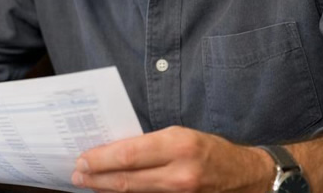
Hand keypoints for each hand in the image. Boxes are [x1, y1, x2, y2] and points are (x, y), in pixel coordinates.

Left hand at [71, 126, 272, 191]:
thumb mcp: (180, 135)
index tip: (81, 159)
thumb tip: (111, 150)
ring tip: (89, 183)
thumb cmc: (208, 149)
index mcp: (178, 145)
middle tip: (76, 174)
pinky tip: (113, 191)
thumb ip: (148, 144)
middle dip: (96, 178)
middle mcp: (180, 173)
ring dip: (107, 189)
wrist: (246, 176)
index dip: (100, 159)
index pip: (128, 155)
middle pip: (127, 180)